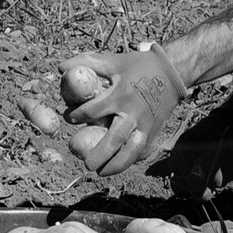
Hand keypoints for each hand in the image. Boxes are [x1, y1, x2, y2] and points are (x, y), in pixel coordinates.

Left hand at [60, 45, 187, 178]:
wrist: (172, 72)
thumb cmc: (138, 66)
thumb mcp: (112, 61)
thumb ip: (86, 62)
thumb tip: (60, 67)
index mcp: (121, 95)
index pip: (94, 111)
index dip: (77, 116)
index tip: (70, 118)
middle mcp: (134, 113)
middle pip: (115, 140)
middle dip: (99, 155)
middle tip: (85, 164)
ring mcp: (146, 125)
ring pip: (132, 151)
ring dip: (116, 165)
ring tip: (100, 172)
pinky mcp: (155, 131)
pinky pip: (143, 151)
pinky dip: (131, 161)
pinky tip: (118, 165)